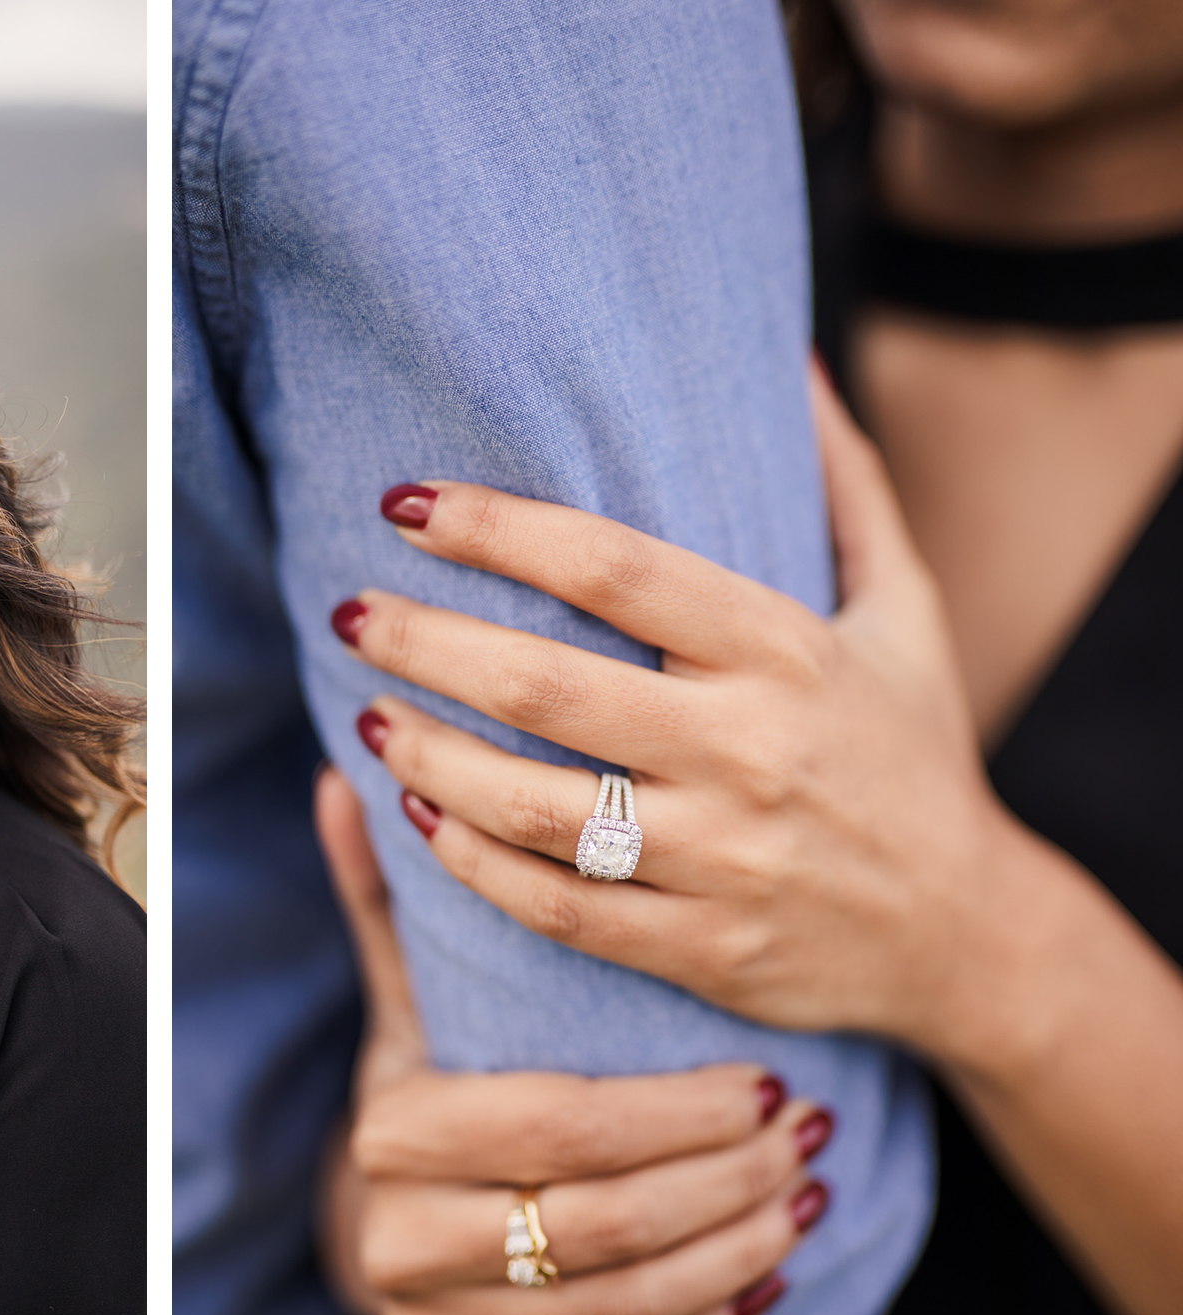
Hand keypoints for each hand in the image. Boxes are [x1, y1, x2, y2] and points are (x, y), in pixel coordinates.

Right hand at [315, 769, 831, 1314]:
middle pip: (598, 1220)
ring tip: (810, 1195)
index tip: (765, 1080)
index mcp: (393, 1135)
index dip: (673, 1111)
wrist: (391, 1234)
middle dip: (724, 1180)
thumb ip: (394, 901)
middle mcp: (400, 1241)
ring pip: (622, 1305)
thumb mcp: (414, 1007)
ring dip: (736, 1251)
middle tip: (810, 1135)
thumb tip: (350, 771)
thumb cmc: (432, 1094)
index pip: (554, 1124)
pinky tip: (771, 1278)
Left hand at [334, 365, 1031, 1054]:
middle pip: (543, 688)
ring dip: (426, 756)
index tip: (404, 503)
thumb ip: (843, 485)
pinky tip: (416, 814)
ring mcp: (722, 859)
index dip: (493, 528)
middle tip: (348, 612)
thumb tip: (787, 360)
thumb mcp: (904, 609)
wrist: (968, 936)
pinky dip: (470, 861)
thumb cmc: (913, 750)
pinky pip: (556, 906)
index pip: (611, 567)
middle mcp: (750, 752)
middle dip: (422, 642)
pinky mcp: (700, 950)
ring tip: (365, 713)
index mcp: (786, 653)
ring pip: (532, 806)